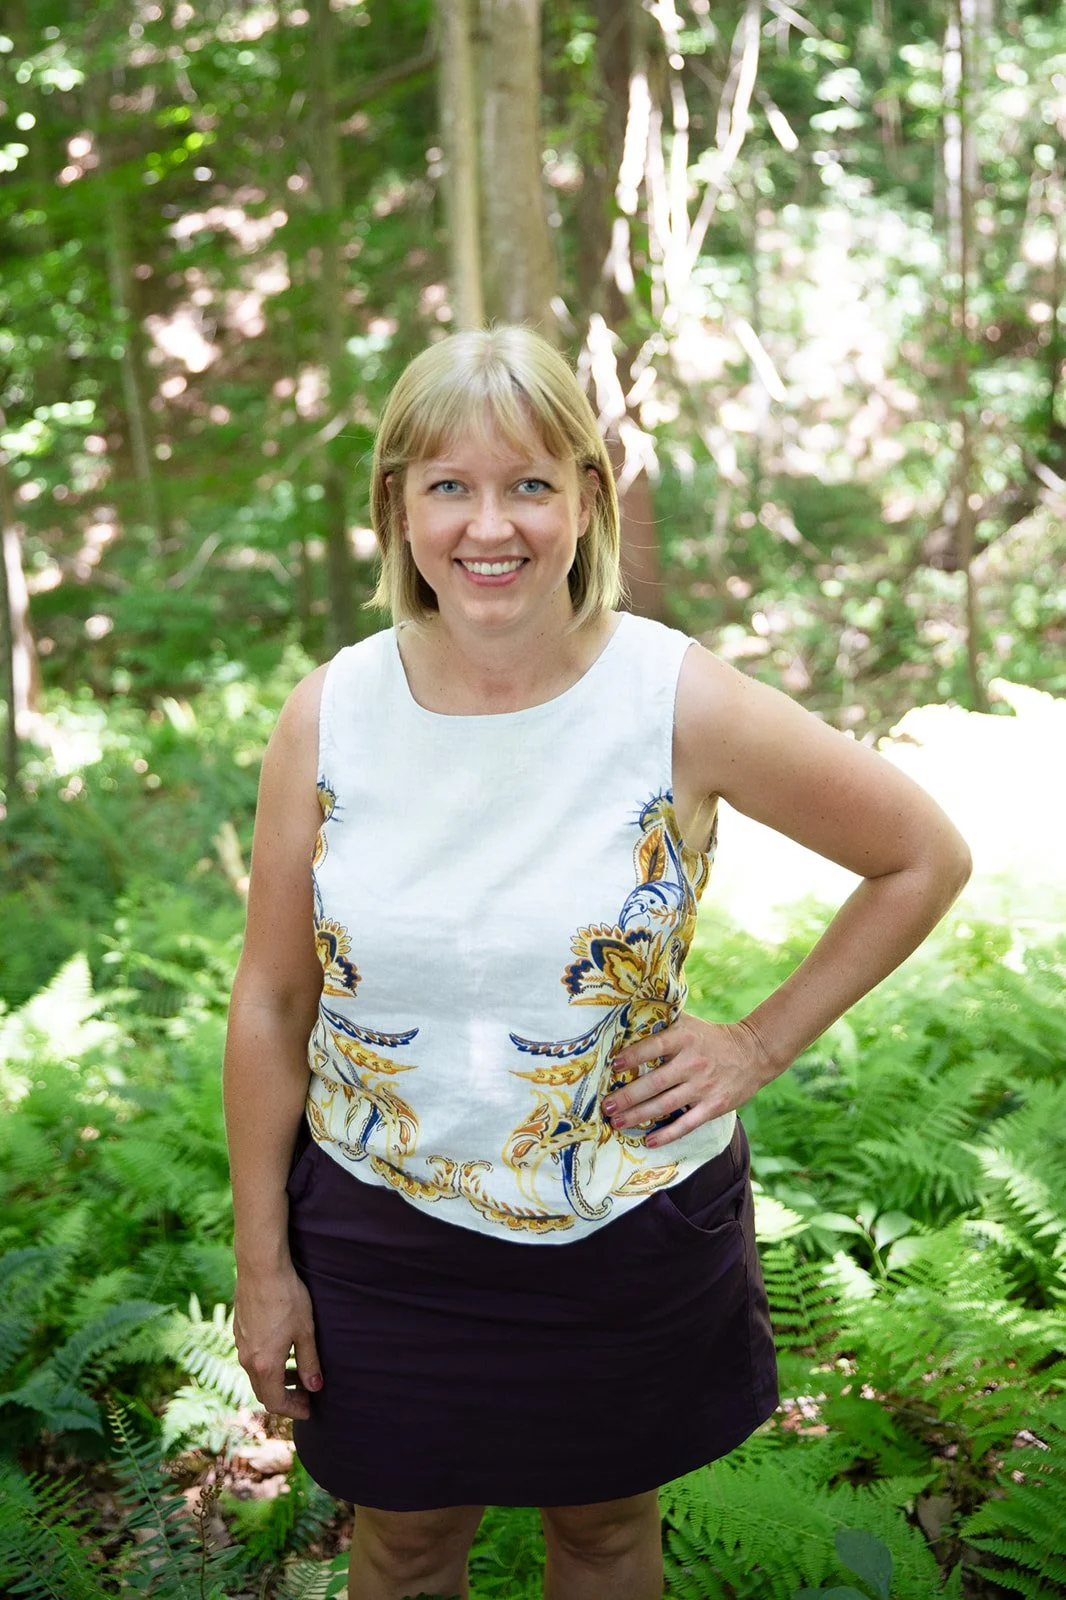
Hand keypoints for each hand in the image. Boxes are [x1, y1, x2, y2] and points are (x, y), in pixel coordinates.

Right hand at [234, 1263, 322, 1420]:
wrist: (261, 1268)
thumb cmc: (287, 1298)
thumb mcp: (305, 1331)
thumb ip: (309, 1362)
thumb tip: (315, 1387)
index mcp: (264, 1365)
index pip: (276, 1402)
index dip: (293, 1409)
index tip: (309, 1408)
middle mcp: (247, 1359)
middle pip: (263, 1391)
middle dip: (285, 1397)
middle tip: (305, 1393)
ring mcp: (240, 1344)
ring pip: (256, 1374)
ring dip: (276, 1379)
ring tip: (297, 1370)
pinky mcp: (239, 1330)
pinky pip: (251, 1357)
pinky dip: (267, 1363)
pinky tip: (282, 1348)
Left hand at [603, 1015, 779, 1148]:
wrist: (754, 1052)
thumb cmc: (711, 1037)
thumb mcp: (689, 1023)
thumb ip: (663, 1023)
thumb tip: (627, 1021)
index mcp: (684, 1038)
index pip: (654, 1047)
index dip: (633, 1057)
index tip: (613, 1066)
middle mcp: (693, 1063)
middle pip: (655, 1082)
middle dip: (628, 1096)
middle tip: (606, 1106)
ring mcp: (704, 1086)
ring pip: (666, 1105)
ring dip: (639, 1116)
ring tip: (617, 1122)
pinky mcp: (714, 1106)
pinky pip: (687, 1123)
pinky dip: (667, 1134)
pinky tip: (649, 1140)